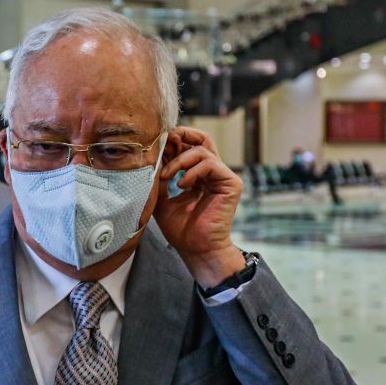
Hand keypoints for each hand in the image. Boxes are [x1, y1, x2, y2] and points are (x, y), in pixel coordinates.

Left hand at [155, 127, 245, 286]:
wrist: (196, 249)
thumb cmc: (181, 230)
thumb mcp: (162, 199)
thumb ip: (160, 178)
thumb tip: (153, 156)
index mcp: (198, 176)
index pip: (189, 147)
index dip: (174, 143)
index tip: (157, 148)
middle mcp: (212, 173)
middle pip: (202, 139)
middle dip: (183, 135)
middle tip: (166, 142)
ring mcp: (223, 177)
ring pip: (203, 150)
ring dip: (179, 160)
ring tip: (167, 176)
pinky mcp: (231, 183)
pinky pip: (211, 164)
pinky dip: (193, 171)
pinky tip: (181, 185)